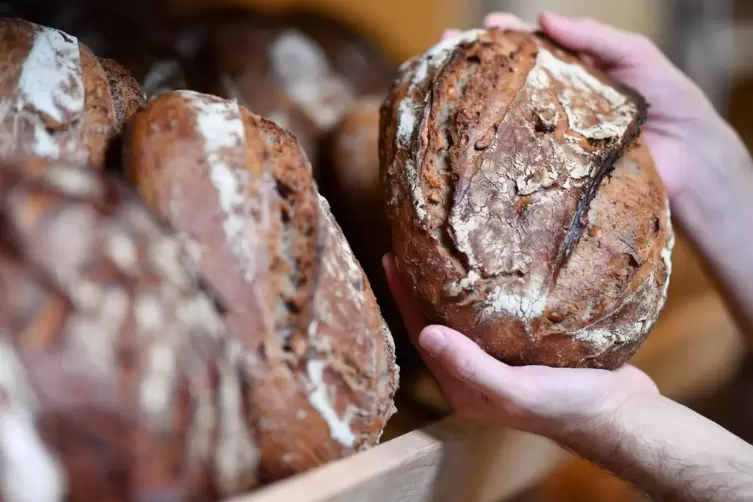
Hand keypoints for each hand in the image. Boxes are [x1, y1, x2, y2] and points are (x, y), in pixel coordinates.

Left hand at [383, 254, 657, 438]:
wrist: (623, 413)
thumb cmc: (570, 407)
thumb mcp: (518, 392)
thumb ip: (472, 367)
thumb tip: (426, 334)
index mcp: (465, 387)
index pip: (422, 335)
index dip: (403, 298)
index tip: (390, 259)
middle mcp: (477, 371)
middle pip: (438, 321)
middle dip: (420, 286)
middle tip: (410, 244)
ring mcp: (501, 357)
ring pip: (466, 314)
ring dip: (451, 283)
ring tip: (441, 246)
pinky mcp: (527, 343)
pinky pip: (497, 311)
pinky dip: (487, 287)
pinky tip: (491, 261)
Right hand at [446, 12, 733, 199]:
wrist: (692, 158)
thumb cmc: (670, 101)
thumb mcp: (636, 55)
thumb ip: (594, 37)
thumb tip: (547, 18)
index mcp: (572, 74)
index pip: (531, 50)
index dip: (504, 37)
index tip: (482, 27)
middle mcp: (555, 105)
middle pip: (509, 84)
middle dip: (476, 68)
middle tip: (445, 54)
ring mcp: (552, 138)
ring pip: (508, 121)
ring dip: (476, 110)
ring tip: (447, 94)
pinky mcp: (555, 172)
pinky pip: (522, 160)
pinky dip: (495, 153)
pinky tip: (471, 147)